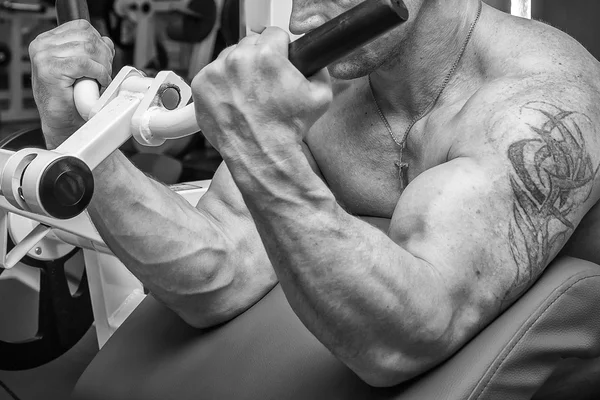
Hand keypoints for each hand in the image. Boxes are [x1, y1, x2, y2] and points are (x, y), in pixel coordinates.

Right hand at [29, 20, 114, 148]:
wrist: (64, 124)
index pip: (82, 27)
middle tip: (104, 73)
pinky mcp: (50, 70)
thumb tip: (107, 43)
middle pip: (88, 37)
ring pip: (88, 49)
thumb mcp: (82, 69)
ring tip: (100, 80)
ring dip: (102, 66)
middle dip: (104, 56)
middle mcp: (43, 46)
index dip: (99, 43)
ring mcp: (44, 57)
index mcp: (48, 41)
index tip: (104, 60)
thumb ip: (91, 52)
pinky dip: (98, 73)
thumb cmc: (72, 100)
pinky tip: (99, 82)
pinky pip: (85, 64)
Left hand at [190, 27, 331, 161]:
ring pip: (230, 57)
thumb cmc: (289, 129)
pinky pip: (213, 74)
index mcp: (266, 55)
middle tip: (265, 82)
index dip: (281, 49)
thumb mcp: (321, 95)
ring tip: (249, 94)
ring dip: (239, 69)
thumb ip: (320, 68)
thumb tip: (314, 59)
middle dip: (259, 58)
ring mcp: (215, 72)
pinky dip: (222, 84)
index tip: (280, 61)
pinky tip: (235, 100)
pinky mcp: (201, 86)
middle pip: (250, 43)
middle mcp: (237, 59)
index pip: (274, 34)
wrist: (263, 154)